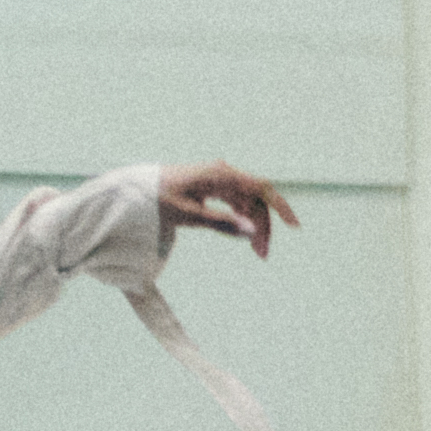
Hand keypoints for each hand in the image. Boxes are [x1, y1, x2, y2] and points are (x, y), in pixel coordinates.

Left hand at [148, 161, 295, 255]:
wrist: (135, 189)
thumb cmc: (158, 199)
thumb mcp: (187, 215)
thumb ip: (220, 223)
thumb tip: (251, 231)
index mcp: (220, 175)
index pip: (260, 188)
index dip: (280, 206)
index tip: (294, 227)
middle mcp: (224, 174)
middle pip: (256, 199)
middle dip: (264, 226)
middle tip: (262, 256)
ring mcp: (220, 180)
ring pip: (248, 202)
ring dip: (255, 225)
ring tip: (256, 252)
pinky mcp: (215, 187)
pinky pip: (237, 202)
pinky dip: (243, 219)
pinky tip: (245, 236)